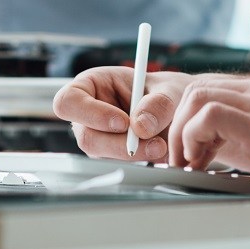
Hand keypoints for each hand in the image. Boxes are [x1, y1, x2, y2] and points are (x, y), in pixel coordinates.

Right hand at [53, 66, 195, 162]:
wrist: (180, 113)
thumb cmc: (167, 93)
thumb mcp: (169, 89)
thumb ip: (158, 103)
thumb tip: (140, 126)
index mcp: (91, 84)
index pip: (69, 101)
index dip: (90, 114)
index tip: (123, 122)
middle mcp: (89, 113)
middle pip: (85, 136)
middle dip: (118, 143)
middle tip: (152, 143)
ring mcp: (98, 136)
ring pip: (102, 154)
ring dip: (133, 154)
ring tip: (161, 146)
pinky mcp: (111, 154)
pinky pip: (117, 164)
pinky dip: (139, 160)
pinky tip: (158, 151)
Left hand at [167, 74, 249, 224]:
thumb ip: (248, 137)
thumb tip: (208, 147)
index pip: (215, 86)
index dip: (190, 116)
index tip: (187, 146)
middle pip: (201, 86)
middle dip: (180, 123)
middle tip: (180, 157)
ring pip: (199, 95)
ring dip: (182, 131)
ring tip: (187, 162)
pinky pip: (209, 115)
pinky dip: (192, 137)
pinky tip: (200, 162)